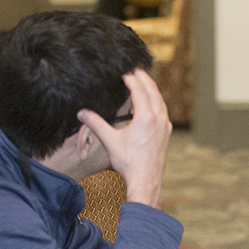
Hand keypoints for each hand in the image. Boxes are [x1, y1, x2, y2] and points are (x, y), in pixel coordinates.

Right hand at [78, 69, 170, 208]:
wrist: (145, 179)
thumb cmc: (129, 162)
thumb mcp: (110, 140)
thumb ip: (96, 124)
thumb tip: (81, 113)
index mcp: (145, 117)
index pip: (139, 91)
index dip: (131, 80)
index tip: (124, 73)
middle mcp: (159, 119)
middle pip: (153, 91)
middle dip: (144, 79)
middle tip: (136, 70)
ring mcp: (165, 126)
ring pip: (160, 101)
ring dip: (152, 89)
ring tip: (144, 82)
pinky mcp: (166, 132)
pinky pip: (163, 111)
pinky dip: (157, 101)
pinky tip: (151, 103)